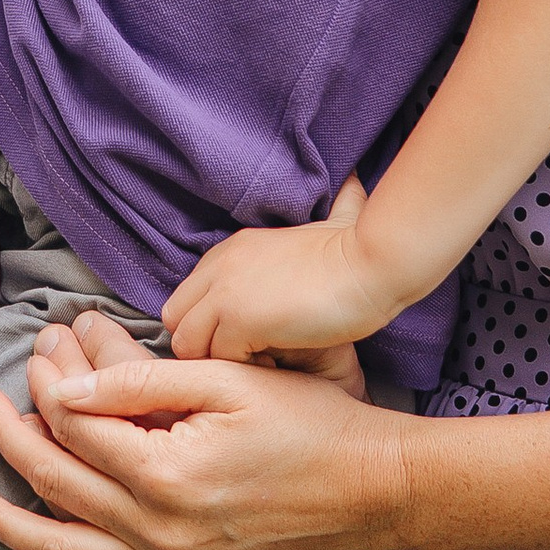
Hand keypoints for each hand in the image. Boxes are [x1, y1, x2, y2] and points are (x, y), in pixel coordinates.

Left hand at [0, 309, 411, 549]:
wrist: (371, 494)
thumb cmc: (308, 426)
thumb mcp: (228, 381)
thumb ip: (141, 380)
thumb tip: (66, 381)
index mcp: (168, 475)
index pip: (76, 425)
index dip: (48, 385)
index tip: (40, 352)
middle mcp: (159, 535)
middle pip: (55, 484)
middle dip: (10, 439)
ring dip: (2, 523)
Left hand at [165, 181, 390, 370]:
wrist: (373, 263)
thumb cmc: (358, 250)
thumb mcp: (328, 223)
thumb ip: (325, 211)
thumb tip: (353, 181)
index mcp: (230, 250)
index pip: (188, 297)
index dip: (209, 324)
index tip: (246, 336)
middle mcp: (219, 267)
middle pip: (176, 320)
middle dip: (204, 344)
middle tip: (245, 354)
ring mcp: (224, 292)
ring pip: (187, 344)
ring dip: (220, 360)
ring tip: (261, 359)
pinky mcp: (238, 318)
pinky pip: (219, 359)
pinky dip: (244, 369)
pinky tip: (275, 361)